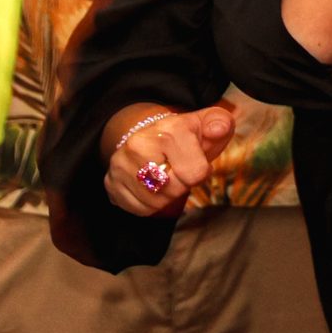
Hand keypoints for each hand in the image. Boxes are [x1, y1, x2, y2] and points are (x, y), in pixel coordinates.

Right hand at [103, 104, 234, 216]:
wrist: (155, 136)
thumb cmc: (188, 135)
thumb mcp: (209, 123)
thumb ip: (220, 123)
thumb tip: (218, 130)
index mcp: (168, 131)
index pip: (194, 173)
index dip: (201, 173)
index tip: (197, 162)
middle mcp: (138, 145)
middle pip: (172, 190)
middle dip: (183, 185)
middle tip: (180, 172)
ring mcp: (120, 164)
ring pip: (154, 202)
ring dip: (167, 197)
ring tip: (167, 179)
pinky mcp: (111, 183)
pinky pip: (138, 209)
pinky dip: (151, 205)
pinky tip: (153, 187)